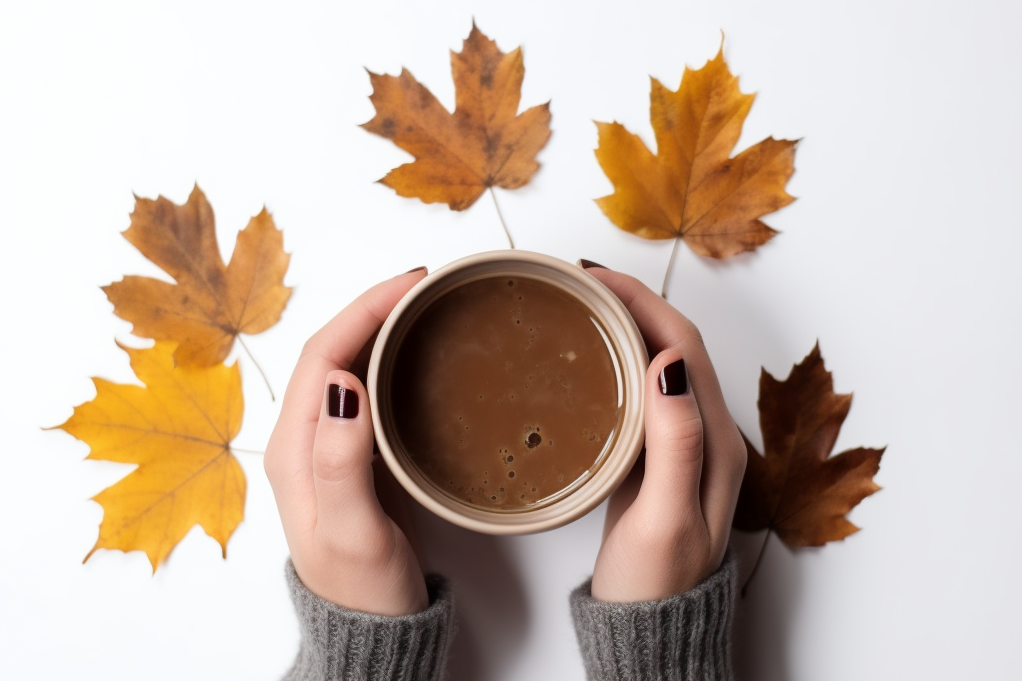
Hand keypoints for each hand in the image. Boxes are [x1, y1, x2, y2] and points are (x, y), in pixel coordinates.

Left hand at [264, 269, 428, 615]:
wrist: (368, 630)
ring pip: (347, 366)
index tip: (409, 284)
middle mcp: (303, 440)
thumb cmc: (361, 587)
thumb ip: (341, 460)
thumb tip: (344, 383)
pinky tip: (414, 356)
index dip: (363, 310)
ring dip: (378, 328)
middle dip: (372, 308)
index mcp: (294, 449)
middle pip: (331, 351)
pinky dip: (388, 360)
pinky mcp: (352, 458)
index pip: (322, 355)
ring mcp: (326, 447)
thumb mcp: (352, 530)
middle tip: (424, 285)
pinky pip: (365, 391)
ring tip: (421, 306)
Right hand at [585, 266, 746, 601]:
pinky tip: (587, 360)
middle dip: (632, 302)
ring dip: (624, 326)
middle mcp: (706, 435)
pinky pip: (639, 391)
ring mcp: (681, 445)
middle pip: (673, 344)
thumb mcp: (666, 516)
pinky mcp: (655, 459)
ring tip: (581, 304)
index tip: (595, 278)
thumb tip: (666, 362)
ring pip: (656, 364)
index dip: (642, 302)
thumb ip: (675, 443)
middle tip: (578, 280)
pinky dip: (615, 361)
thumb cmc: (657, 582)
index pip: (682, 346)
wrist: (650, 630)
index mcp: (716, 441)